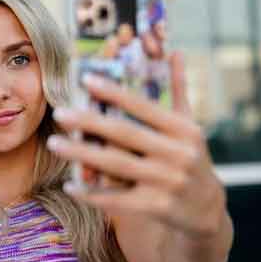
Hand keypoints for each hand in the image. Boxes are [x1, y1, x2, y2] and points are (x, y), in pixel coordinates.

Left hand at [47, 51, 227, 239]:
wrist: (207, 210)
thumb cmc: (191, 159)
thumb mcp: (190, 126)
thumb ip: (178, 90)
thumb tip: (174, 51)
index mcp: (184, 130)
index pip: (144, 106)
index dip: (115, 92)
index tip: (86, 79)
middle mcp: (178, 154)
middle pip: (125, 134)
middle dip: (89, 123)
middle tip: (60, 113)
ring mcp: (168, 182)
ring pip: (117, 165)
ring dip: (82, 154)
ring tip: (53, 144)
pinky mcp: (157, 207)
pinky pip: (118, 199)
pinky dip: (93, 193)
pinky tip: (70, 186)